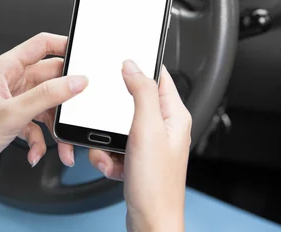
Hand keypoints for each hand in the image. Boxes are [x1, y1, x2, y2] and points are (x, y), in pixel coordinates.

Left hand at [0, 33, 86, 210]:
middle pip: (49, 79)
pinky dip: (40, 139)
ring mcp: (12, 100)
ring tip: (61, 145)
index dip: (64, 46)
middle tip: (76, 113)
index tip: (84, 57)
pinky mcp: (12, 119)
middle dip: (64, 100)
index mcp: (4, 68)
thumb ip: (47, 95)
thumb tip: (75, 81)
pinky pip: (37, 123)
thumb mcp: (12, 115)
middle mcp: (9, 81)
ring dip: (55, 127)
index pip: (41, 45)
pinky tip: (37, 153)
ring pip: (46, 105)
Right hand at [89, 60, 190, 231]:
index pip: (158, 77)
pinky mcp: (136, 159)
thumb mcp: (147, 130)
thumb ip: (142, 93)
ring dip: (107, 142)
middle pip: (131, 103)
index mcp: (174, 115)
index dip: (138, 69)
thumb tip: (133, 65)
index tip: (119, 67)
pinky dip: (108, 157)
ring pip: (117, 126)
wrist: (150, 223)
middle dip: (111, 117)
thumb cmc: (156, 186)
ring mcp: (149, 144)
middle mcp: (163, 127)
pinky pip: (114, 147)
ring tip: (113, 156)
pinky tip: (114, 168)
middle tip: (111, 129)